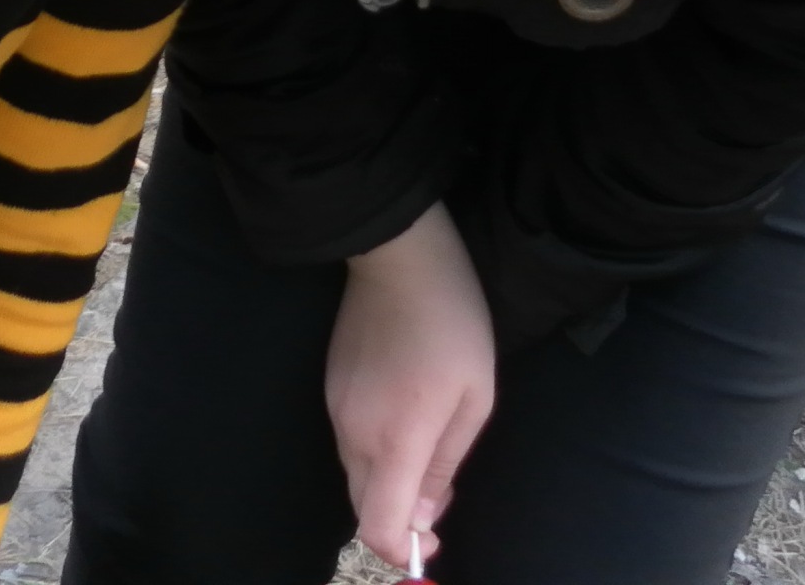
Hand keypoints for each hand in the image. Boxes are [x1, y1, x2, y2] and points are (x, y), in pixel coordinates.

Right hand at [326, 201, 495, 572]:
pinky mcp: (329, 384)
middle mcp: (353, 432)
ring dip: (387, 481)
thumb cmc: (452, 322)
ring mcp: (335, 406)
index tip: (433, 540)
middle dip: (398, 518)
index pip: (378, 528)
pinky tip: (403, 416)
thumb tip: (420, 520)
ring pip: (355, 473)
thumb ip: (444, 466)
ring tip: (428, 447)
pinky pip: (349, 440)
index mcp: (395, 439)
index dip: (404, 551)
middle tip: (438, 499)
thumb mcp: (474, 397)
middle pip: (363, 507)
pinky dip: (373, 450)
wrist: (399, 252)